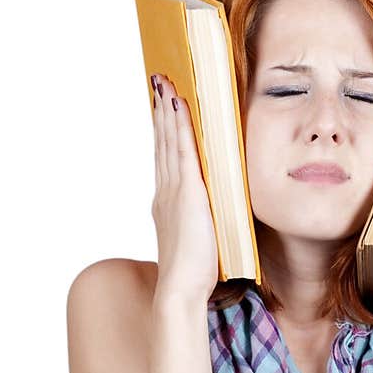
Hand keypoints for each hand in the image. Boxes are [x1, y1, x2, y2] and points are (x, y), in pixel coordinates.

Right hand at [151, 73, 219, 302]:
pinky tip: (179, 105)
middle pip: (161, 143)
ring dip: (167, 111)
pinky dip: (179, 126)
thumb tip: (215, 209)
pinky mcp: (188, 193)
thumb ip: (203, 218)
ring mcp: (174, 191)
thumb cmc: (194, 273)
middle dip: (160, 112)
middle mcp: (165, 192)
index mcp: (166, 203)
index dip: (162, 132)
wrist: (181, 289)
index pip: (164, 158)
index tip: (161, 109)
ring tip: (164, 84)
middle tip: (158, 83)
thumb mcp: (199, 237)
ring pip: (168, 141)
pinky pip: (182, 150)